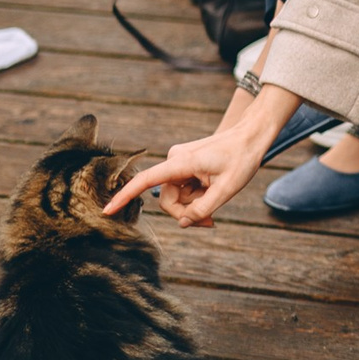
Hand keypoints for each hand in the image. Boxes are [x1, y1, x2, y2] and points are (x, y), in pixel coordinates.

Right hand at [105, 83, 298, 225]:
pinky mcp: (186, 165)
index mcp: (181, 163)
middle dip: (186, 213)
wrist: (252, 136)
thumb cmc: (242, 158)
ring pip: (177, 196)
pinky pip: (184, 189)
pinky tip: (213, 194)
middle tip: (210, 222)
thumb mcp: (227, 189)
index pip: (146, 181)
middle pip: (168, 199)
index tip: (107, 211)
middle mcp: (175, 160)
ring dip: (194, 206)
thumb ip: (203, 209)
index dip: (125, 197)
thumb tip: (183, 223)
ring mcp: (180, 162)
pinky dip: (196, 198)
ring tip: (216, 206)